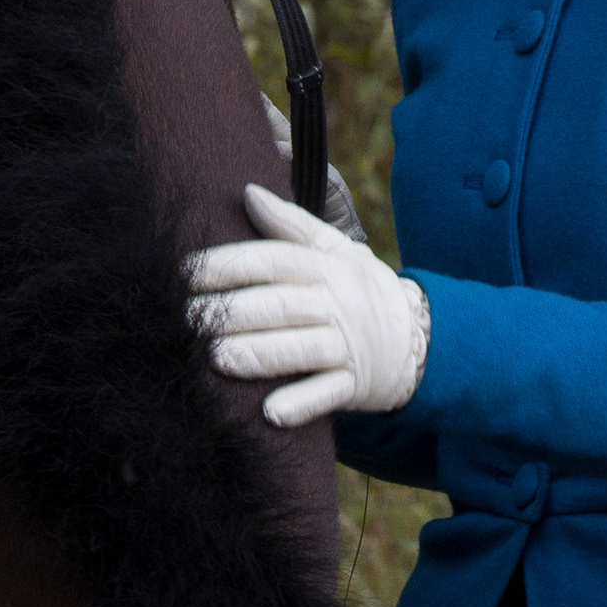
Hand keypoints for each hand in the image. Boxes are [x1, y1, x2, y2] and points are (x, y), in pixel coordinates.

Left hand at [186, 181, 429, 428]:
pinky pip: (326, 395)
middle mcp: (336, 304)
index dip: (228, 265)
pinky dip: (300, 404)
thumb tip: (250, 192)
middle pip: (279, 305)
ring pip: (298, 350)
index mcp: (325, 268)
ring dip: (256, 355)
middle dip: (231, 312)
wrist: (420, 337)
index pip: (272, 261)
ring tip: (216, 358)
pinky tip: (270, 413)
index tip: (186, 272)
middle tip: (187, 319)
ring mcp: (346, 347)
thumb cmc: (361, 289)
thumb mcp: (337, 250)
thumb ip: (292, 225)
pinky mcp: (354, 385)